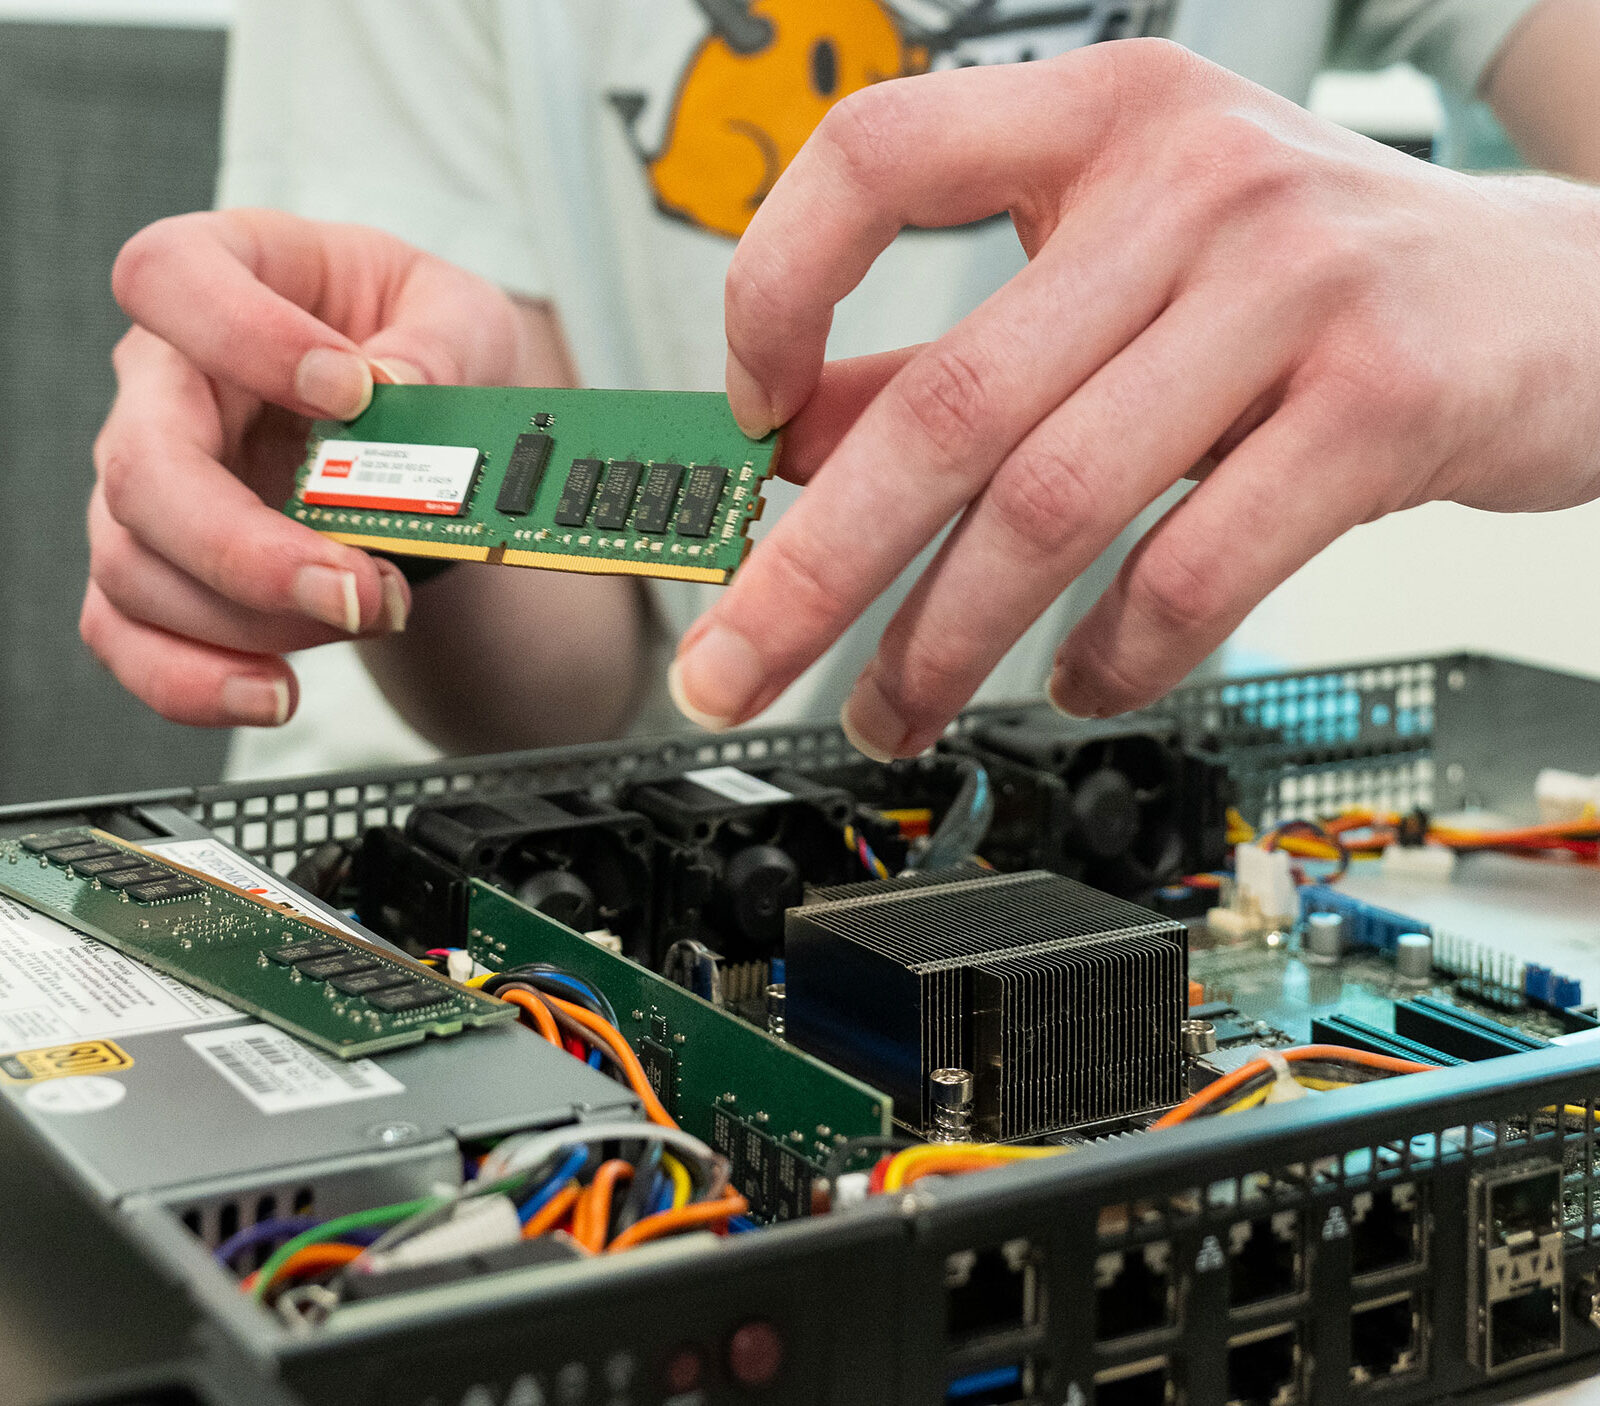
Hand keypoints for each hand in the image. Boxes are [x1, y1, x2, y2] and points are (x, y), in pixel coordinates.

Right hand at [88, 209, 531, 725]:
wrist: (429, 428)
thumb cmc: (426, 345)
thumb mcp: (464, 317)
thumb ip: (442, 346)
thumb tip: (397, 394)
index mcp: (224, 279)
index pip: (167, 278)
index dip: (243, 335)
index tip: (350, 392)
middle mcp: (166, 385)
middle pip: (141, 469)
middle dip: (250, 549)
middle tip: (361, 587)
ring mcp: (155, 486)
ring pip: (137, 568)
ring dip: (254, 619)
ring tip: (372, 614)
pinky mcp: (167, 570)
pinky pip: (130, 637)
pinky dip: (193, 681)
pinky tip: (275, 693)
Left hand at [672, 40, 1599, 757]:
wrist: (1558, 300)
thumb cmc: (1312, 287)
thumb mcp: (1127, 280)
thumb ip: (961, 354)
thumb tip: (788, 452)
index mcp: (1101, 122)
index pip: (877, 156)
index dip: (775, 287)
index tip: (744, 422)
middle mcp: (1188, 183)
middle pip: (946, 402)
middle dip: (813, 567)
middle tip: (732, 669)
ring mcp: (1293, 288)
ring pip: (1055, 500)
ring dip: (945, 640)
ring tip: (890, 712)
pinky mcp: (1381, 404)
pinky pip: (1197, 562)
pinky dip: (1113, 654)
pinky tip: (1075, 686)